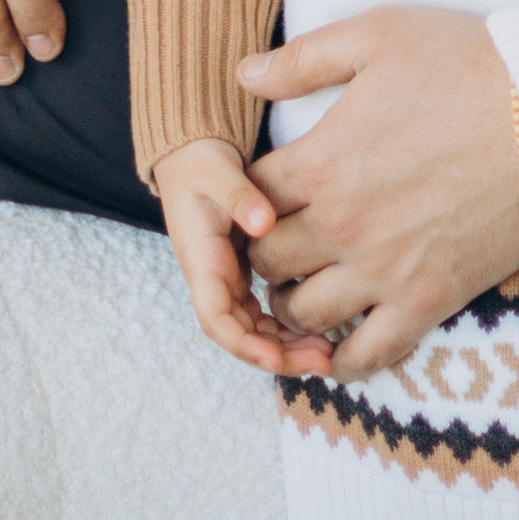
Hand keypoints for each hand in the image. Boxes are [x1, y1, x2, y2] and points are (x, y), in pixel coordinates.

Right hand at [150, 139, 336, 377]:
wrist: (191, 158)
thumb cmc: (201, 165)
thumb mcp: (217, 172)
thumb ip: (239, 195)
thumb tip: (264, 223)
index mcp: (201, 262)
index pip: (216, 318)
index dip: (244, 343)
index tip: (275, 356)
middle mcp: (212, 281)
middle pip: (240, 337)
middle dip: (277, 356)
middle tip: (320, 361)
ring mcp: (227, 282)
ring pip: (254, 331)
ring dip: (286, 348)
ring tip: (326, 354)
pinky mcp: (241, 277)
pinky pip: (263, 315)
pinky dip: (286, 328)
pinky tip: (320, 332)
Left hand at [238, 7, 518, 379]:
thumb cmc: (467, 63)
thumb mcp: (378, 35)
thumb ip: (303, 59)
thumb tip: (244, 74)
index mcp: (324, 160)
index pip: (250, 200)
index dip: (244, 200)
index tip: (258, 198)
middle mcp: (344, 224)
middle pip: (267, 262)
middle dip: (262, 253)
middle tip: (279, 242)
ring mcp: (386, 268)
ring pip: (305, 313)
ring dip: (294, 303)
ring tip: (306, 286)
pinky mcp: (430, 298)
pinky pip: (369, 353)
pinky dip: (344, 358)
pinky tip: (341, 344)